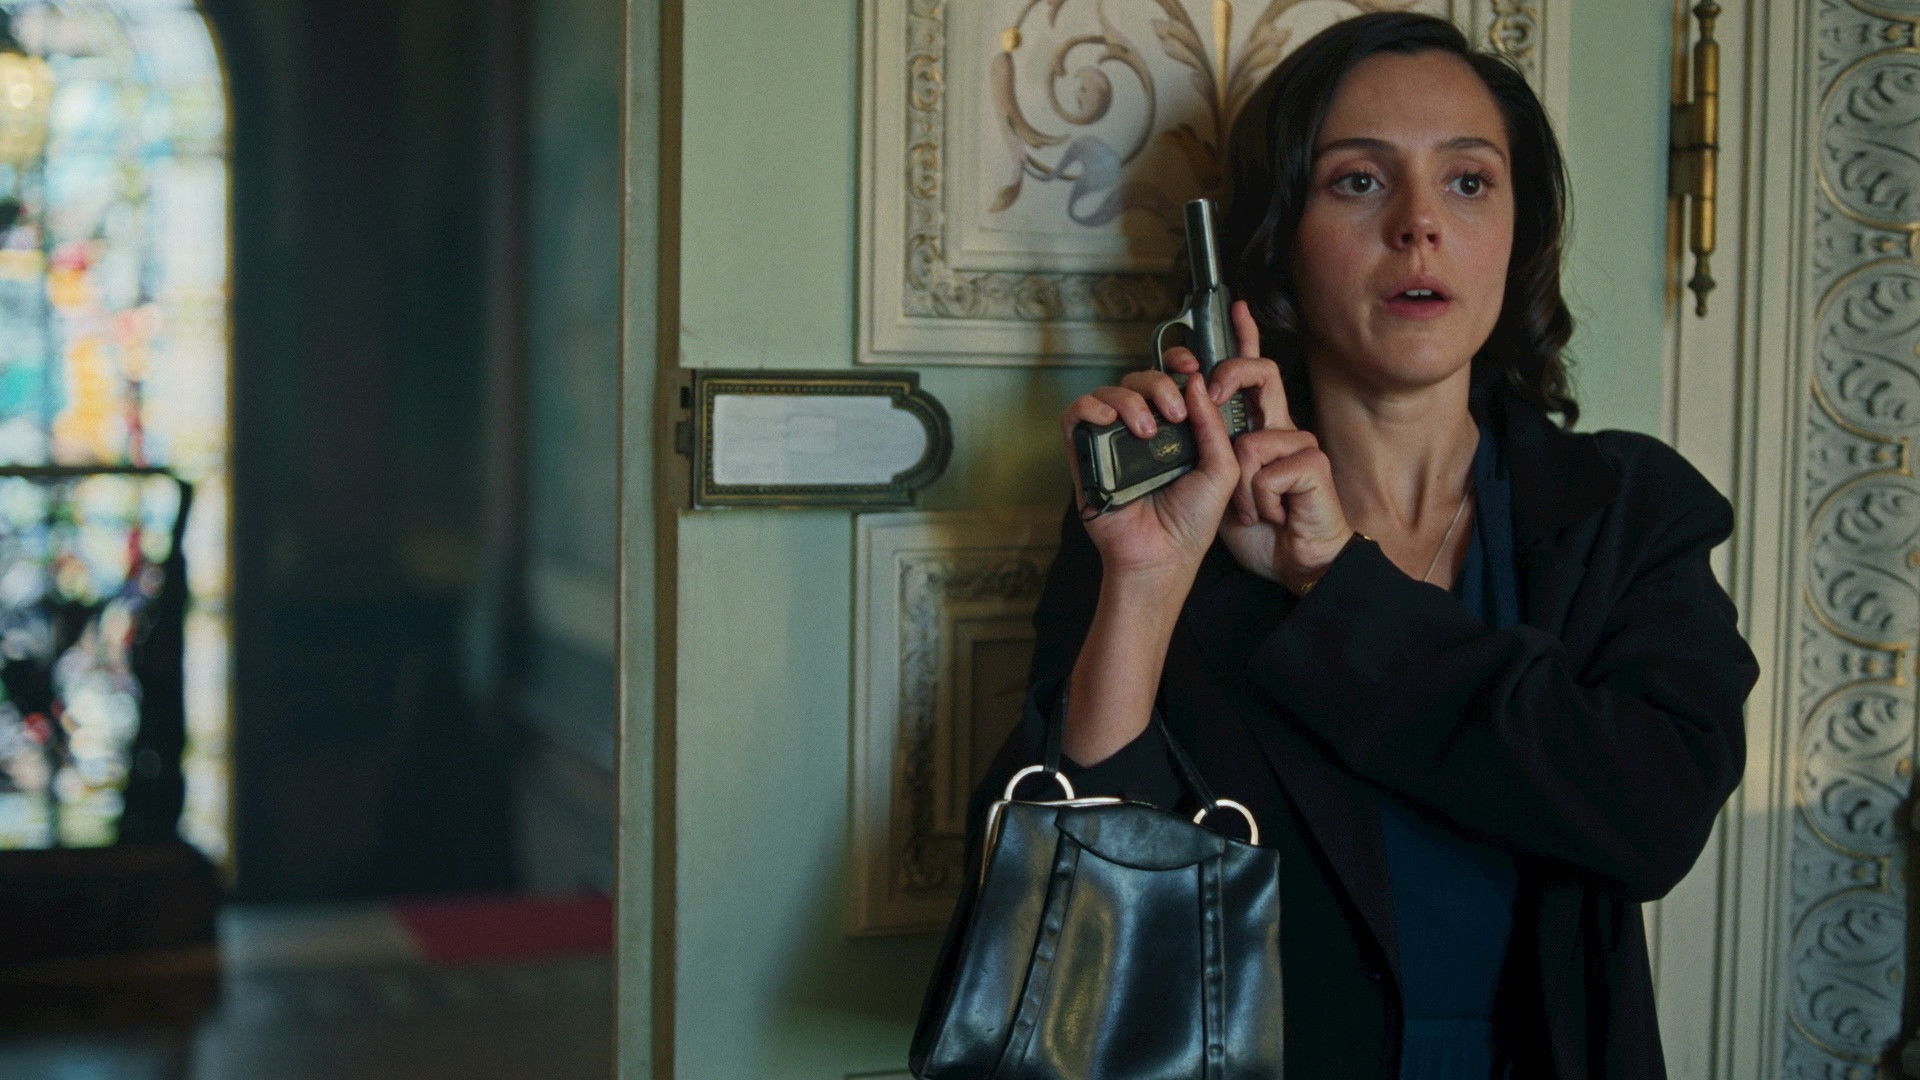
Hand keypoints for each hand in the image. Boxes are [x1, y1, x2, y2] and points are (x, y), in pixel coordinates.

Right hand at [1059, 355, 1240, 584]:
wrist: (1161, 558)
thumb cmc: (1192, 522)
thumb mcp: (1221, 469)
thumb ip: (1212, 424)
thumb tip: (1194, 380)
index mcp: (1177, 429)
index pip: (1171, 378)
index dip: (1178, 361)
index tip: (1193, 367)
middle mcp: (1143, 430)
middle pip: (1140, 378)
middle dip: (1159, 383)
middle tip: (1173, 412)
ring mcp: (1113, 441)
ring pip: (1109, 391)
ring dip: (1129, 399)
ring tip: (1145, 430)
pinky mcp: (1086, 455)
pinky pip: (1076, 414)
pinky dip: (1089, 408)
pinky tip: (1109, 421)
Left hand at [1202, 302, 1353, 592]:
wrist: (1294, 565)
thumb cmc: (1259, 529)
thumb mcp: (1216, 484)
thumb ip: (1204, 446)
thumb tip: (1182, 408)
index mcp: (1256, 429)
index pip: (1250, 374)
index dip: (1245, 338)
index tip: (1235, 308)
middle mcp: (1281, 429)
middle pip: (1262, 373)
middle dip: (1231, 373)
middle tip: (1209, 394)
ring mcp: (1300, 445)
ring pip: (1249, 439)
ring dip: (1239, 485)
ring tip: (1250, 510)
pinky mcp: (1314, 466)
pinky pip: (1265, 471)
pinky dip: (1258, 500)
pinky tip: (1272, 515)